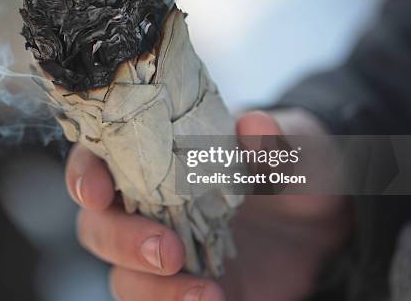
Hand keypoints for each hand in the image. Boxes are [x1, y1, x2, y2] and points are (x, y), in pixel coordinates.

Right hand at [65, 110, 349, 300]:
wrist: (324, 224)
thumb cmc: (297, 167)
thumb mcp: (297, 148)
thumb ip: (275, 141)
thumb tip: (254, 127)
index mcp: (159, 158)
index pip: (99, 160)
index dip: (85, 174)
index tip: (99, 191)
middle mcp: (149, 208)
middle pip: (98, 228)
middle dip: (120, 241)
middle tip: (169, 250)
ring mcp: (165, 254)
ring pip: (123, 277)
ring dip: (151, 290)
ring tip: (207, 293)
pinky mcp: (187, 292)